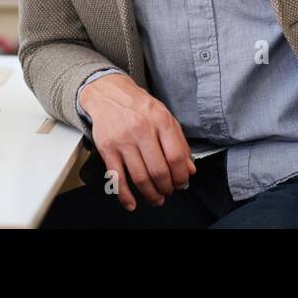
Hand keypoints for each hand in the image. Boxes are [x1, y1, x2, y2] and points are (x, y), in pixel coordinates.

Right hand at [79, 73, 196, 210]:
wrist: (108, 93)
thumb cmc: (139, 107)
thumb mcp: (165, 117)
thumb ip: (180, 142)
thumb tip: (190, 169)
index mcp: (160, 120)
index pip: (176, 156)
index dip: (181, 175)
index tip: (182, 182)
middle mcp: (142, 130)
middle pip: (158, 170)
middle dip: (167, 187)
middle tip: (169, 191)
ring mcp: (123, 140)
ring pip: (139, 177)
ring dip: (151, 194)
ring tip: (156, 198)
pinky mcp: (107, 148)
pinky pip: (116, 177)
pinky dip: (125, 195)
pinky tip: (132, 203)